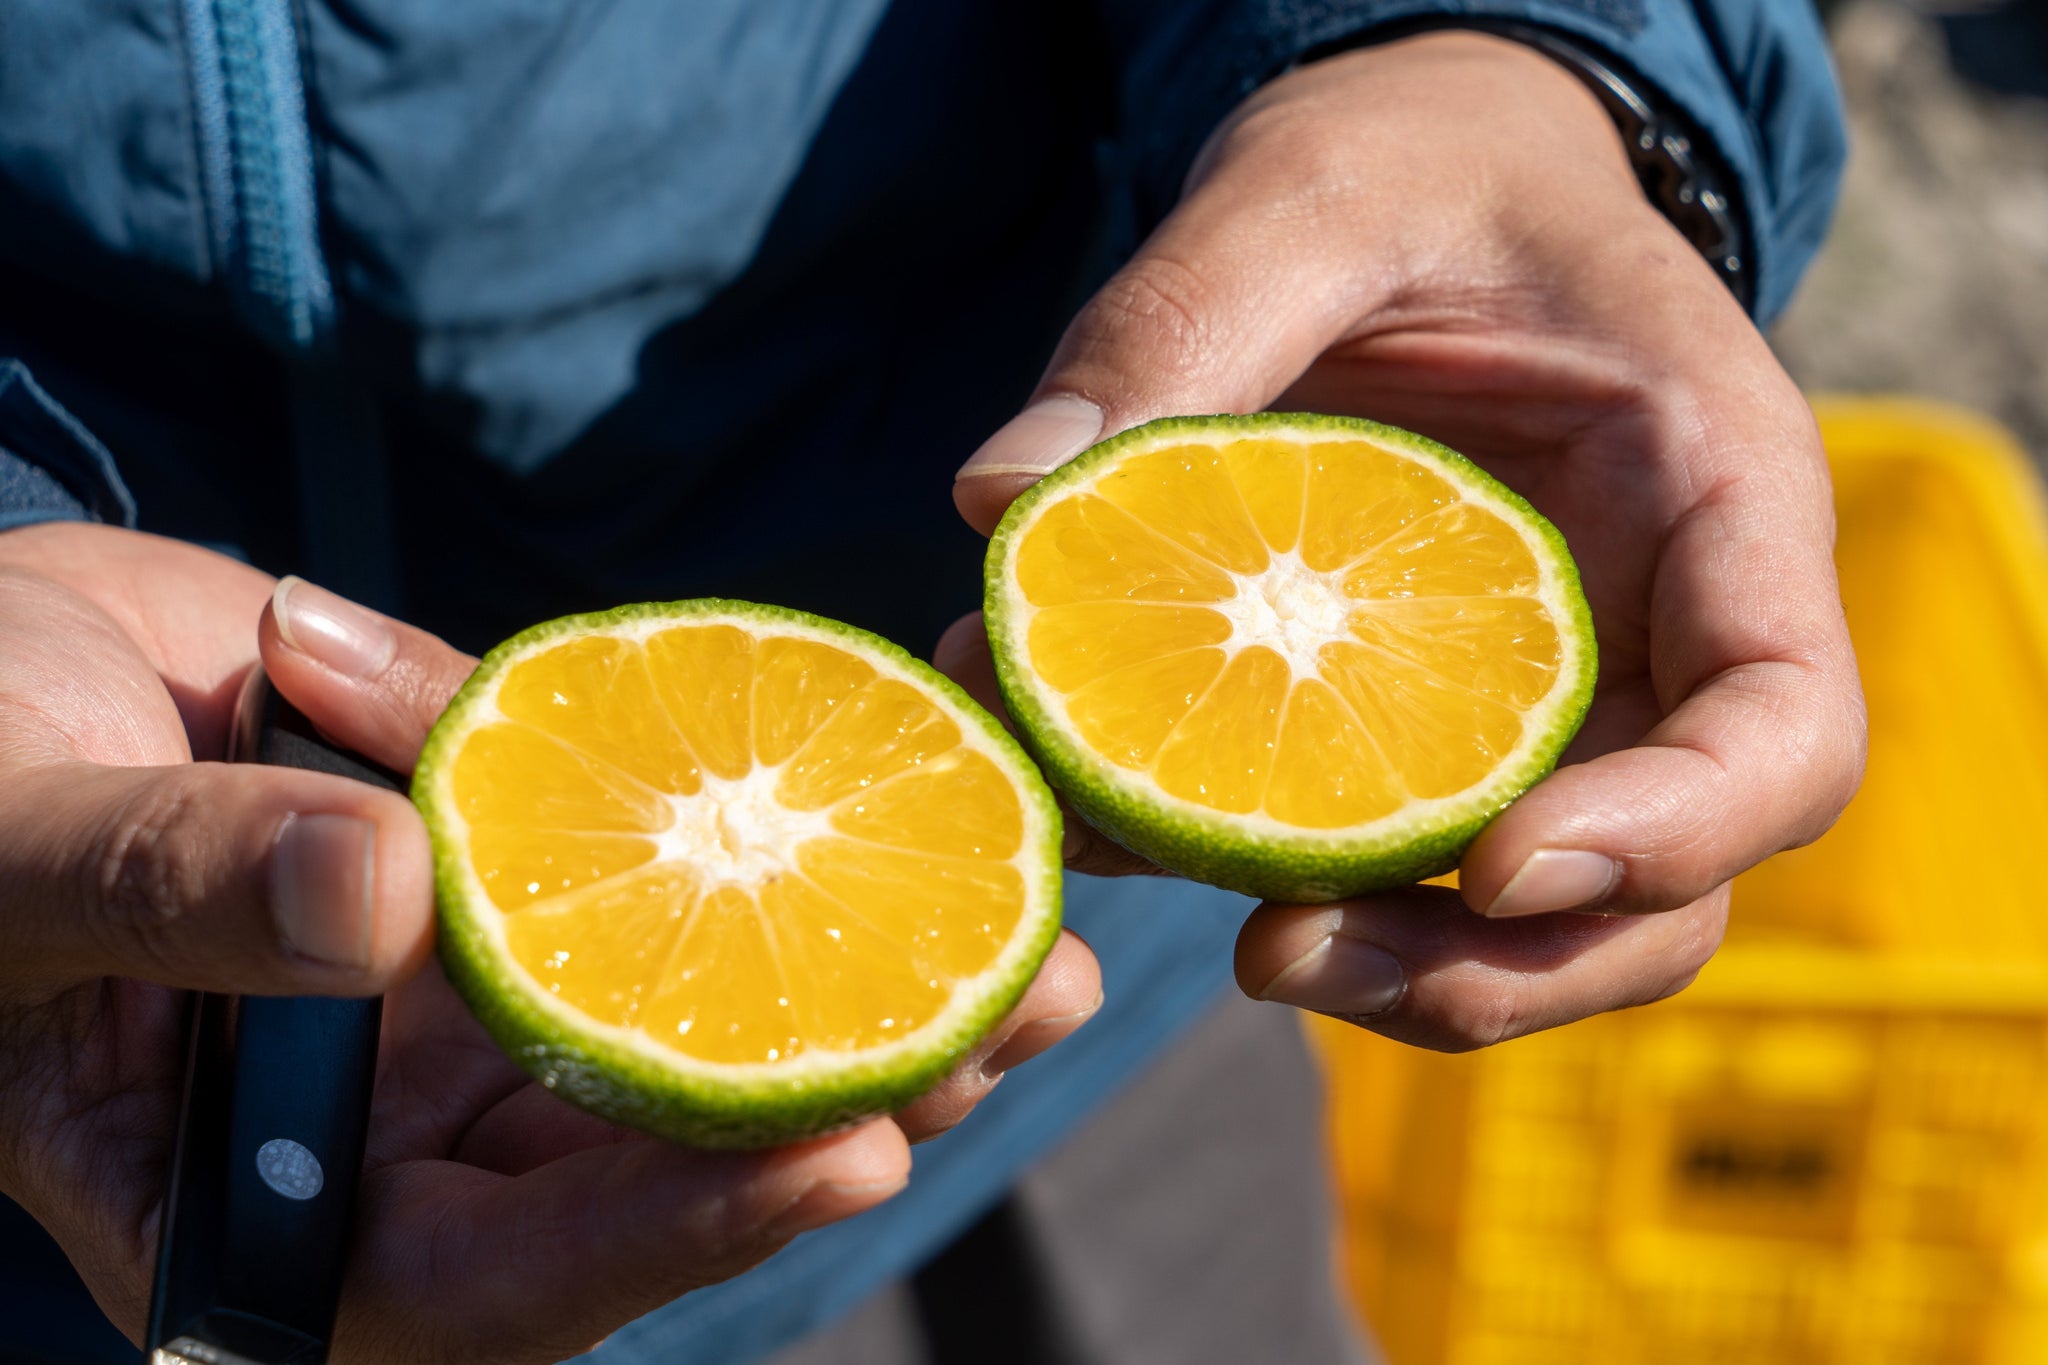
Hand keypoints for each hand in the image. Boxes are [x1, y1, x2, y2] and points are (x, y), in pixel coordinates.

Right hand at [0, 523, 1099, 1361]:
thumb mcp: (1, 851)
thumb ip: (166, 884)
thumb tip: (383, 895)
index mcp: (258, 1212)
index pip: (489, 1276)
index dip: (668, 1231)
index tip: (847, 1150)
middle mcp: (391, 1129)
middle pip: (637, 1156)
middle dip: (837, 1096)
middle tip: (1015, 1021)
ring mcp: (460, 1002)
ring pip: (678, 1015)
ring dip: (850, 973)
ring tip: (1030, 927)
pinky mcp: (501, 874)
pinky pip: (637, 859)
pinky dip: (747, 833)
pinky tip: (898, 790)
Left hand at [949, 32, 1863, 1050]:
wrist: (1414, 179)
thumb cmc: (1414, 161)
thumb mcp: (1309, 191)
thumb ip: (1181, 321)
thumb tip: (1000, 497)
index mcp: (1714, 493)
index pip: (1781, 727)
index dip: (1672, 833)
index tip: (1499, 868)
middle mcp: (1660, 630)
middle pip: (1661, 886)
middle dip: (1491, 963)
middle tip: (1280, 957)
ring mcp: (1555, 695)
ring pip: (1532, 916)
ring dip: (1386, 964)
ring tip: (1215, 943)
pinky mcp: (1434, 719)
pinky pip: (1388, 844)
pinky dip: (1268, 871)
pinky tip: (1120, 832)